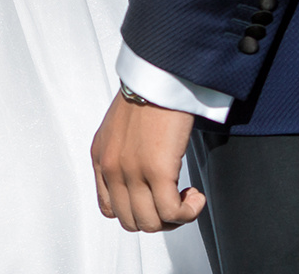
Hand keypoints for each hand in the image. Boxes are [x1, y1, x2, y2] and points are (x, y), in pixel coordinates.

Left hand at [91, 94, 204, 232]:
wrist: (159, 75)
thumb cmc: (147, 95)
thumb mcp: (118, 130)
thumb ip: (120, 155)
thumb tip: (140, 180)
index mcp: (101, 158)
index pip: (109, 208)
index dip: (137, 212)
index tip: (155, 202)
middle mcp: (112, 168)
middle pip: (131, 221)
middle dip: (158, 219)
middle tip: (176, 203)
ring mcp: (132, 171)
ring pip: (151, 223)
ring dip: (175, 218)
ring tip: (188, 198)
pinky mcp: (157, 171)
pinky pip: (172, 212)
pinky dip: (189, 211)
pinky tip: (196, 195)